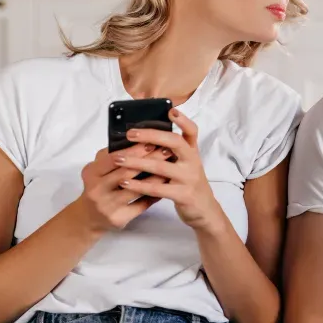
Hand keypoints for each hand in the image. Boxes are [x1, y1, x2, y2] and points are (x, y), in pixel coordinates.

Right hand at [76, 143, 169, 232]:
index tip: (152, 141)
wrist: (89, 217)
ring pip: (136, 190)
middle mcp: (97, 189)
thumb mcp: (97, 169)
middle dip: (149, 160)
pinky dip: (155, 194)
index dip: (134, 150)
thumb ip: (112, 155)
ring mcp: (107, 206)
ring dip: (156, 177)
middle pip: (127, 173)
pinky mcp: (119, 219)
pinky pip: (141, 205)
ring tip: (170, 167)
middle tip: (167, 150)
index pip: (114, 158)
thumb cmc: (98, 186)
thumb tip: (137, 139)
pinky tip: (165, 185)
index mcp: (91, 173)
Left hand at [112, 109, 225, 231]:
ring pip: (161, 166)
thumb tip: (145, 139)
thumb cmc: (188, 184)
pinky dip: (140, 185)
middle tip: (130, 133)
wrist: (205, 211)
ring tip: (118, 159)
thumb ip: (172, 152)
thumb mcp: (186, 165)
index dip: (183, 120)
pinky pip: (158, 189)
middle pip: (174, 142)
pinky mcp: (183, 195)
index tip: (170, 111)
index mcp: (192, 152)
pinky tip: (125, 182)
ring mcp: (189, 178)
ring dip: (137, 162)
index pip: (192, 131)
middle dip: (150, 135)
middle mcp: (192, 162)